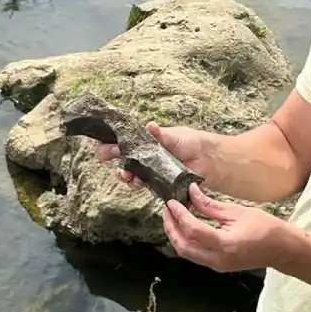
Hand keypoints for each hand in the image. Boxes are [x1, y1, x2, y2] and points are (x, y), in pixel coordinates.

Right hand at [94, 121, 209, 185]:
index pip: (122, 143)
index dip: (110, 145)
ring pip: (130, 174)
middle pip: (122, 160)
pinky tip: (137, 181)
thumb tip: (150, 126)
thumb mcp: (174, 135)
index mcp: (144, 142)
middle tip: (108, 158)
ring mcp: (150, 171)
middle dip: (113, 160)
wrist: (207, 158)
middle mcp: (144, 157)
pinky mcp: (158, 183)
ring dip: (124, 174)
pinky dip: (138, 184)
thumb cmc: (190, 142)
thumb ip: (160, 134)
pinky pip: (144, 185)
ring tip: (125, 173)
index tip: (103, 148)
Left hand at [163, 182, 289, 272]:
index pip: (193, 230)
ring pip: (187, 253)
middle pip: (183, 247)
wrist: (281, 249)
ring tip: (173, 216)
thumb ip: (210, 205)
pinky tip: (186, 226)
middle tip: (167, 209)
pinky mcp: (218, 265)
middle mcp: (218, 259)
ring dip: (176, 235)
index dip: (179, 215)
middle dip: (170, 227)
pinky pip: (195, 254)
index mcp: (224, 244)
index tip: (172, 202)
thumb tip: (191, 192)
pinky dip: (186, 240)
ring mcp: (217, 265)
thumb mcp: (236, 211)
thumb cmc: (265, 227)